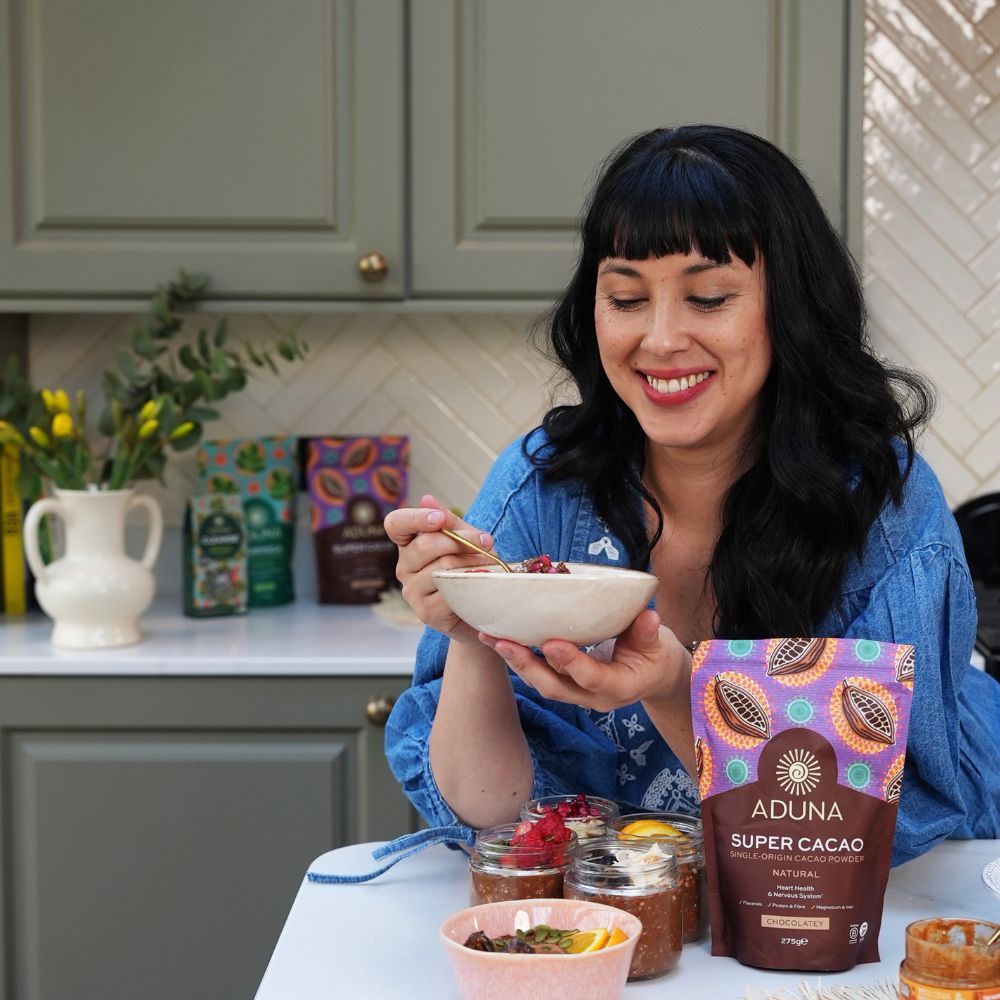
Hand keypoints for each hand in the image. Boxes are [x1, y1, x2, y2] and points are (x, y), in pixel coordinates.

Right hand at [383, 494, 497, 644]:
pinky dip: (468, 586)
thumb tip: (427, 499)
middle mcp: (405, 567)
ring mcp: (412, 591)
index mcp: (409, 544)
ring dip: (470, 564)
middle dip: (459, 541)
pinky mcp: (426, 612)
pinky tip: (479, 584)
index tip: (439, 519)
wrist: (481, 609)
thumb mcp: (465, 540)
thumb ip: (450, 522)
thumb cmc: (471, 568)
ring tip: (488, 565)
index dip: (415, 519)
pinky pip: (447, 594)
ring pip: (440, 569)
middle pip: (424, 546)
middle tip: (485, 541)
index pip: (396, 525)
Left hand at [479, 609, 691, 713]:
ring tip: (490, 638)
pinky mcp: (565, 684)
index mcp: (618, 687)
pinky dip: (518, 659)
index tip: (550, 643)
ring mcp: (576, 693)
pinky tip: (498, 639)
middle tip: (503, 642)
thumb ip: (648, 633)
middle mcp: (592, 697)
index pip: (591, 678)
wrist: (653, 677)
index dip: (570, 662)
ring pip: (541, 683)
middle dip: (526, 665)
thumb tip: (648, 617)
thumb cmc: (656, 657)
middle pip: (554, 686)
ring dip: (514, 662)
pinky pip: (538, 675)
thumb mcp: (659, 645)